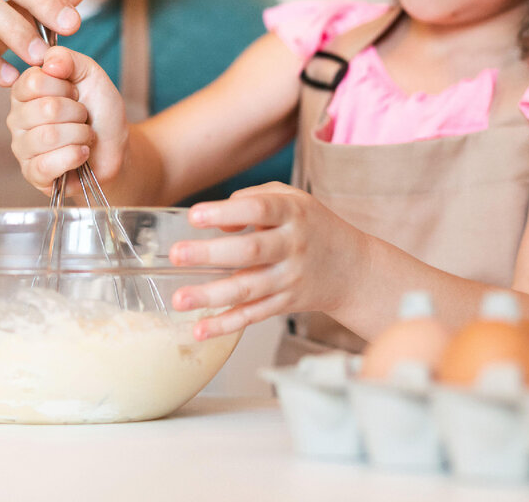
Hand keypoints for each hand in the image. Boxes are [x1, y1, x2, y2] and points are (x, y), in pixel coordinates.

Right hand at [8, 46, 127, 193]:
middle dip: (77, 113)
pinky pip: (47, 164)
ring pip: (48, 137)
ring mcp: (22, 147)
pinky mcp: (32, 173)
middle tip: (82, 118)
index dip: (65, 87)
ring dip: (79, 135)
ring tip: (84, 136)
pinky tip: (81, 154)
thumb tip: (48, 62)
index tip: (75, 94)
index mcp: (25, 91)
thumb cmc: (100, 113)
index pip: (34, 81)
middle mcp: (17, 118)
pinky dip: (74, 156)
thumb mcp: (91, 75)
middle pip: (45, 109)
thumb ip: (69, 59)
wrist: (115, 149)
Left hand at [169, 183, 366, 339]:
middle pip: (250, 251)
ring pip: (249, 289)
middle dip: (210, 254)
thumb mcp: (291, 199)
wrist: (353, 269)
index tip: (195, 216)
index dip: (226, 212)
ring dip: (211, 296)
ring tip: (179, 299)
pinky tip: (200, 329)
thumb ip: (252, 199)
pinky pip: (253, 316)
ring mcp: (289, 279)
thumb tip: (219, 222)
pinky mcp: (285, 305)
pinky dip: (226, 325)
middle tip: (175, 255)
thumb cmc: (311, 226)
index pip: (259, 210)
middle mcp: (292, 246)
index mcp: (293, 213)